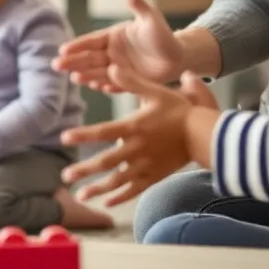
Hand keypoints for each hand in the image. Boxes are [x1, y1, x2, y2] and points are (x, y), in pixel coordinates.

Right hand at [52, 0, 183, 91]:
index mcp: (112, 37)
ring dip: (85, 75)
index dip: (77, 45)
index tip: (63, 49)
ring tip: (74, 78)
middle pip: (88, 58)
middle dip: (72, 62)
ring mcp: (118, 69)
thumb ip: (137, 3)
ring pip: (98, 72)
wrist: (179, 57)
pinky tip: (96, 87)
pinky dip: (105, 85)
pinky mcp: (127, 82)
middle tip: (56, 66)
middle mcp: (112, 53)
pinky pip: (114, 84)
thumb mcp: (150, 18)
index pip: (90, 41)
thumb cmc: (163, 35)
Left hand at [60, 67, 219, 206]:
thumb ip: (132, 80)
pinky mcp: (154, 176)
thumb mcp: (156, 91)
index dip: (83, 134)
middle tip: (66, 176)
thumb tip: (112, 66)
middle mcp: (136, 149)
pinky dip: (120, 197)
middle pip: (106, 162)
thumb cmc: (179, 110)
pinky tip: (107, 202)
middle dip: (84, 170)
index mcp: (134, 128)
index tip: (64, 137)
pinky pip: (134, 189)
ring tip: (81, 195)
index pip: (103, 132)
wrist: (203, 134)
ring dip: (98, 189)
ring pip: (117, 180)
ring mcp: (145, 166)